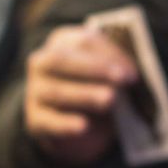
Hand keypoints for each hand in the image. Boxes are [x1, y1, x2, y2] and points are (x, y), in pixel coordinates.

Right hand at [23, 25, 137, 166]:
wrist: (77, 118)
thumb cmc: (98, 83)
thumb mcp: (109, 71)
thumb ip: (118, 68)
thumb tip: (133, 75)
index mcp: (64, 41)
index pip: (85, 41)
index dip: (110, 54)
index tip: (132, 70)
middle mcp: (43, 62)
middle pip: (63, 60)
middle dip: (95, 69)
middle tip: (122, 79)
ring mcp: (35, 91)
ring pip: (57, 91)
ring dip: (85, 94)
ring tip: (110, 100)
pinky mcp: (34, 119)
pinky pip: (48, 121)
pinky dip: (65, 124)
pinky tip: (83, 127)